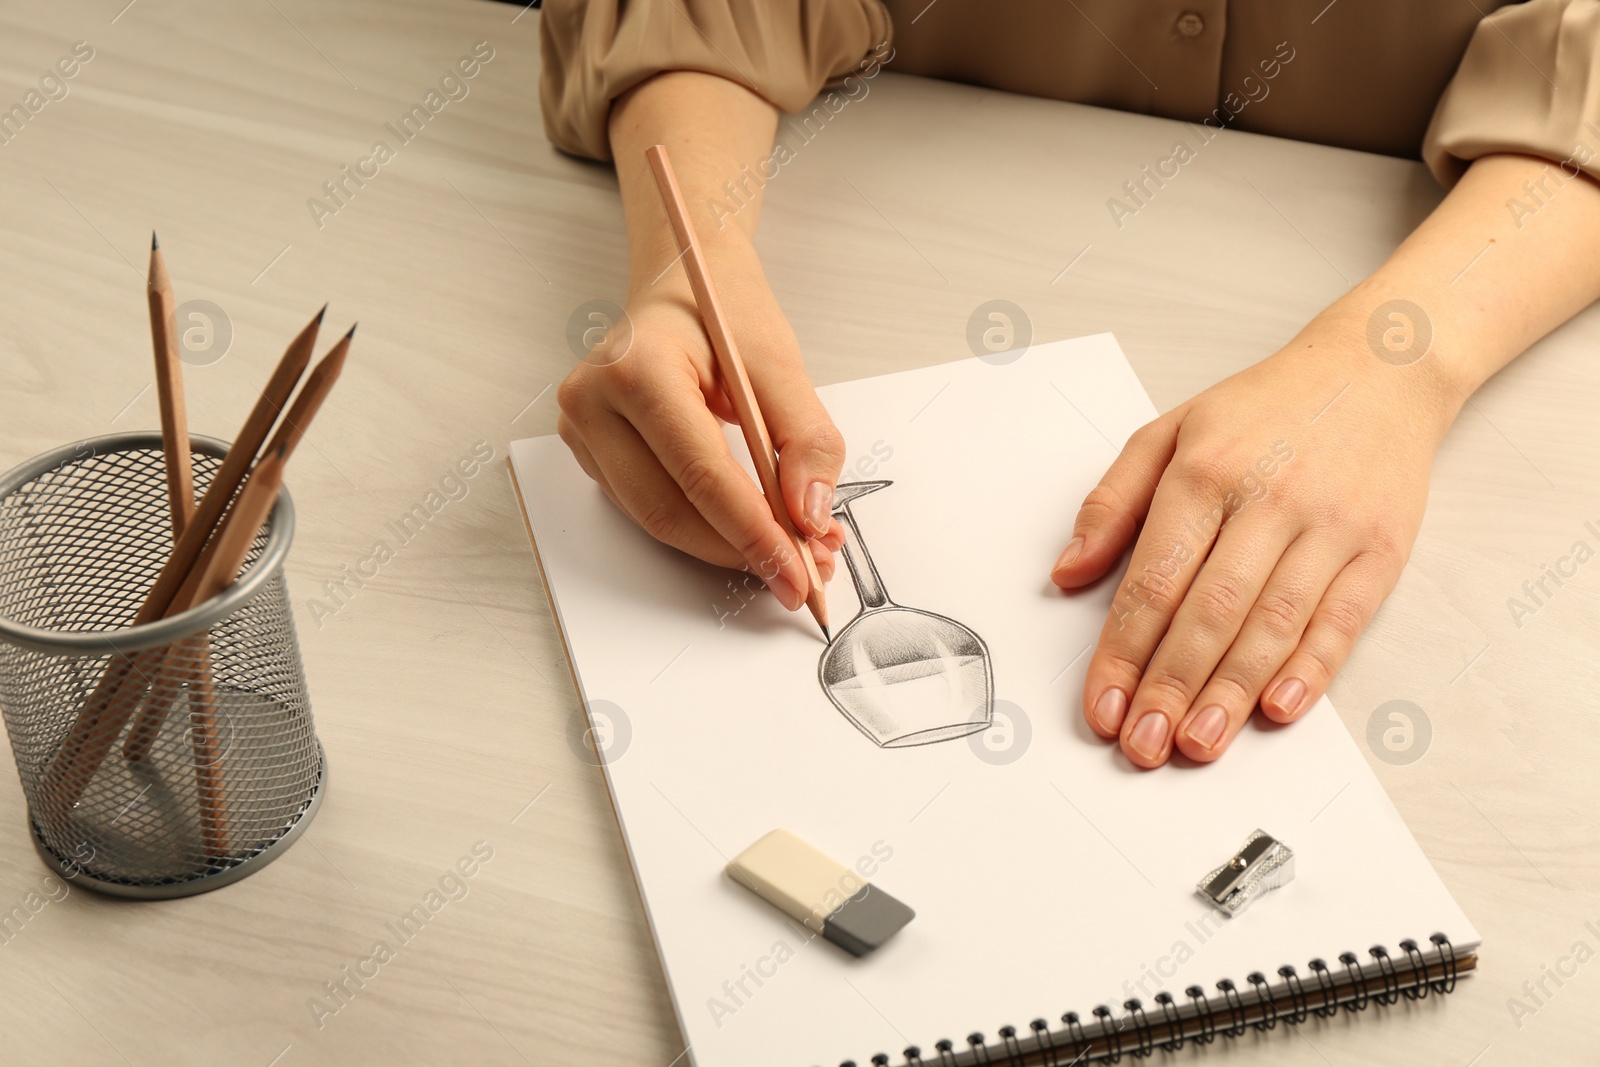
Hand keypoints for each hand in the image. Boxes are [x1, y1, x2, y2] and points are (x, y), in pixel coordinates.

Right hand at [556, 250, 844, 610]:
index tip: (799, 571)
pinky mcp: (589, 451)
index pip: (700, 473)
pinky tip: (747, 527)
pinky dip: (703, 527)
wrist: (681, 281)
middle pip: (670, 511)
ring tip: (788, 549)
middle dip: (742, 549)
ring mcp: (581, 430)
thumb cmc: (724, 312)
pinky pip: (648, 508)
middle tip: (804, 572)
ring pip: (657, 520)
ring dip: (725, 546)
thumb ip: (806, 441)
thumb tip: (810, 516)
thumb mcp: (780, 364)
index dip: (754, 533)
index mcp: (638, 368)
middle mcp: (593, 401)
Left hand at [1050, 334, 1455, 766]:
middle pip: (1209, 610)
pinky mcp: (1380, 549)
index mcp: (1204, 471)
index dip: (1123, 651)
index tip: (1101, 706)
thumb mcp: (1168, 431)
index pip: (1153, 579)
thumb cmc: (1263, 409)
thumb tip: (1066, 572)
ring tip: (1196, 744)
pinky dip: (1311, 670)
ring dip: (1231, 693)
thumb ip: (1111, 503)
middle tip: (1142, 745)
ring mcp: (1328, 526)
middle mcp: (1267, 499)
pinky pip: (1342, 620)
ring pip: (1272, 624)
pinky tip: (1277, 709)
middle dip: (1169, 686)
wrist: (1378, 369)